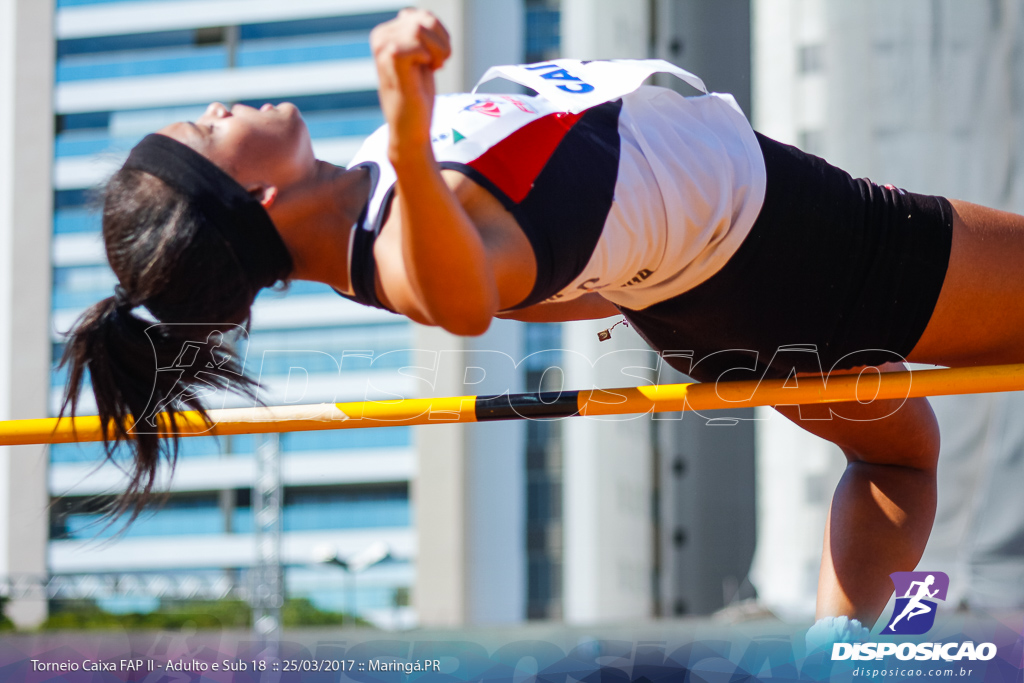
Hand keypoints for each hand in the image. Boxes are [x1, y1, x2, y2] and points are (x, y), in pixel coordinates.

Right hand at [370, 8, 450, 156]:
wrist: (410, 127)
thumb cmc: (416, 96)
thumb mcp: (419, 58)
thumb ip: (418, 35)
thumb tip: (418, 15)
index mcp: (385, 34)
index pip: (421, 15)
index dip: (438, 35)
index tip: (436, 58)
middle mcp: (380, 36)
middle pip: (423, 18)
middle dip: (441, 41)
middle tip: (439, 63)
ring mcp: (383, 47)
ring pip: (421, 27)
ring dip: (439, 49)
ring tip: (435, 67)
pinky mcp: (391, 58)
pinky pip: (418, 41)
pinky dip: (431, 56)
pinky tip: (427, 70)